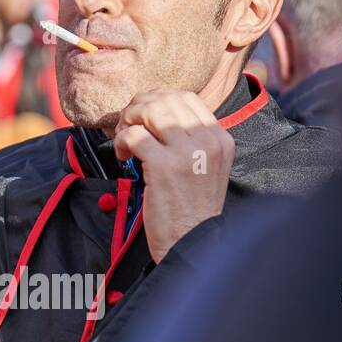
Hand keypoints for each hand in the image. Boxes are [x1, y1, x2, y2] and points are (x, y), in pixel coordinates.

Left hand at [114, 88, 234, 263]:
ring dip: (128, 121)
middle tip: (126, 126)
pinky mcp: (163, 166)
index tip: (142, 115)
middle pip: (165, 100)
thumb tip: (157, 114)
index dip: (157, 99)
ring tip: (125, 140)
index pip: (186, 98)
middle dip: (138, 108)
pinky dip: (121, 142)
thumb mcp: (207, 168)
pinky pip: (133, 136)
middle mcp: (207, 141)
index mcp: (220, 139)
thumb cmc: (192, 210)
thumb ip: (192, 141)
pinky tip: (123, 158)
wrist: (191, 243)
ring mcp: (186, 153)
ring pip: (149, 112)